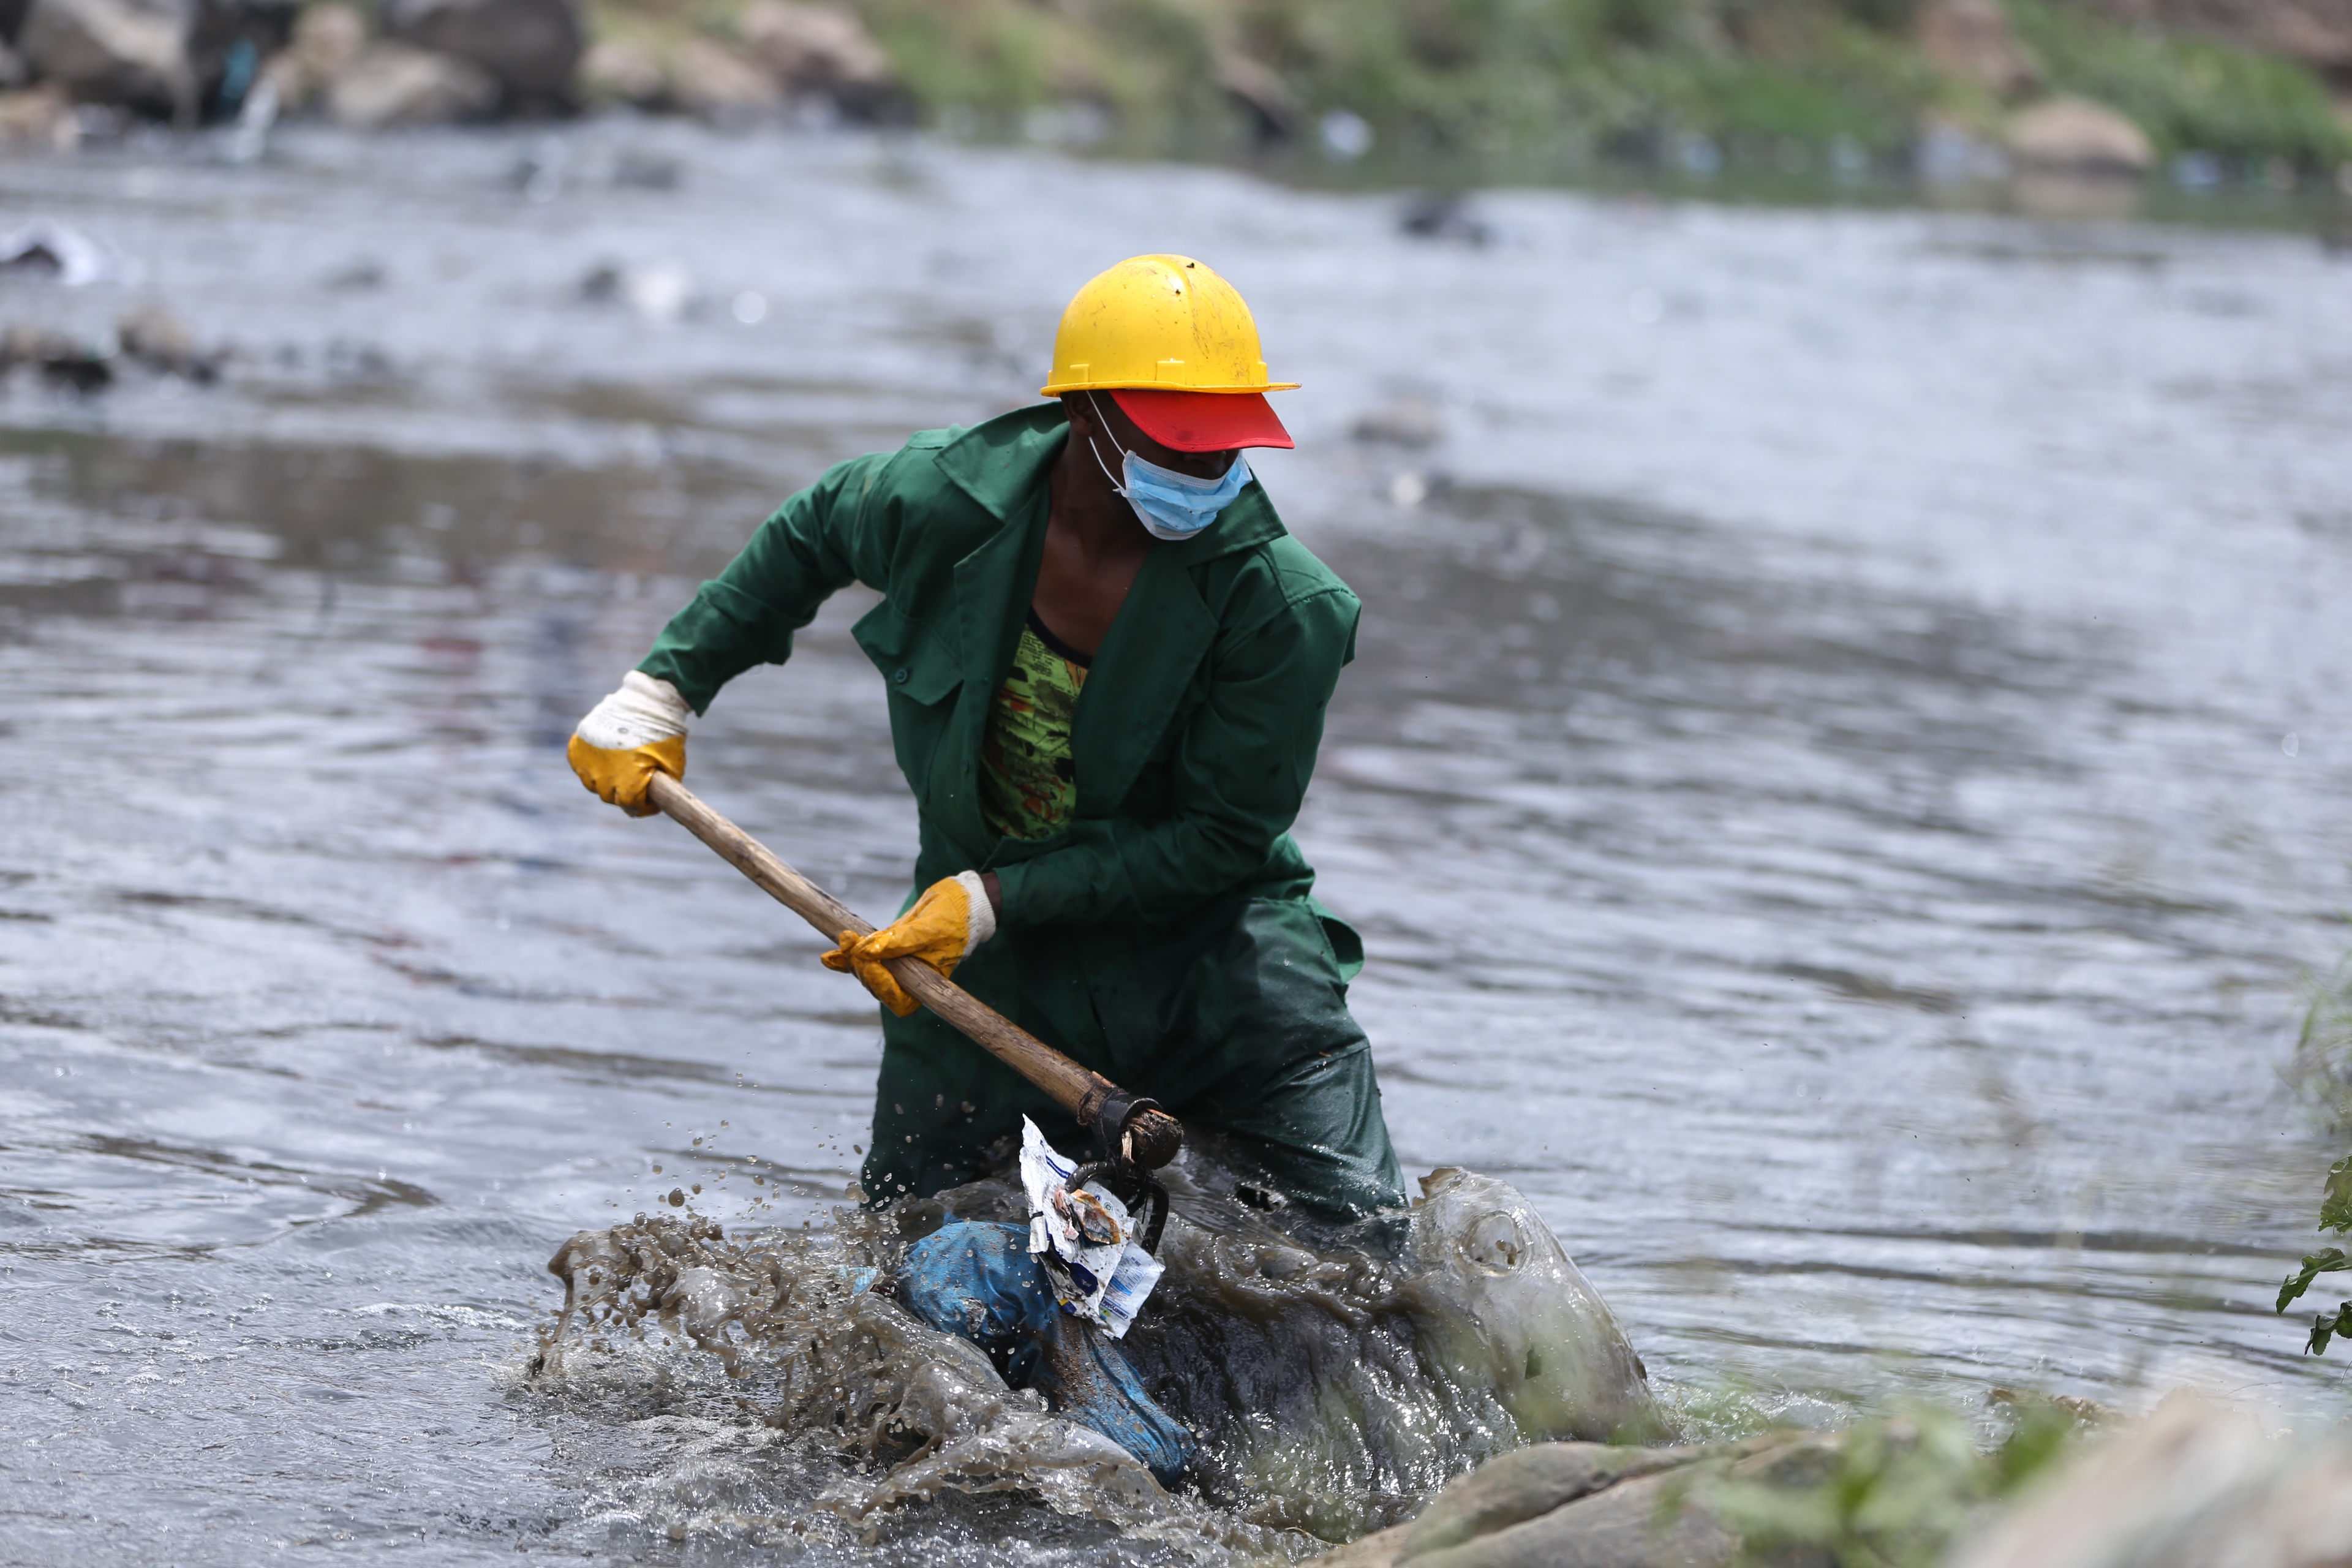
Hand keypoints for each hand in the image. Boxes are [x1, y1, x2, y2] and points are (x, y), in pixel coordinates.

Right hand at [569, 672, 690, 815]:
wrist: (646, 702)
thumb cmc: (664, 735)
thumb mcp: (672, 767)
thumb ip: (662, 789)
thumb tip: (655, 802)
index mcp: (627, 784)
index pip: (629, 806)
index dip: (642, 806)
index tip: (648, 801)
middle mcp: (604, 777)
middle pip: (610, 796)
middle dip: (623, 793)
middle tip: (634, 781)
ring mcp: (588, 761)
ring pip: (592, 783)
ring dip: (604, 780)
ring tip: (618, 768)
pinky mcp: (578, 746)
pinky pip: (578, 765)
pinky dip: (589, 765)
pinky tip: (602, 759)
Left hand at [823, 871, 996, 1015]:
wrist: (959, 899)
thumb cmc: (953, 917)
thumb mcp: (929, 928)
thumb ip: (898, 942)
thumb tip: (866, 951)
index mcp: (926, 984)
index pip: (898, 1000)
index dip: (880, 986)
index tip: (868, 963)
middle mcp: (909, 979)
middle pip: (877, 986)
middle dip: (861, 966)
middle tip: (851, 940)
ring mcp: (896, 965)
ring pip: (867, 972)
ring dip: (851, 958)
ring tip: (845, 937)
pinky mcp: (886, 949)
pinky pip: (863, 959)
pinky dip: (845, 959)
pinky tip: (828, 957)